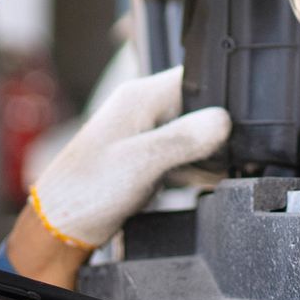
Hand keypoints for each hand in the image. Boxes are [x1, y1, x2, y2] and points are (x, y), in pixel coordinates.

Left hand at [28, 66, 230, 253]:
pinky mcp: (151, 154)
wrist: (65, 222)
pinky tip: (196, 183)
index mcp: (141, 96)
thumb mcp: (141, 162)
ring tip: (198, 173)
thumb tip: (223, 120)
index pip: (195, 77)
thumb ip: (183, 139)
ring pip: (197, 132)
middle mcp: (146, 108)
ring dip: (208, 153)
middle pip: (201, 105)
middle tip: (218, 157)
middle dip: (217, 130)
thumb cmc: (87, 189)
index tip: (234, 125)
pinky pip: (186, 153)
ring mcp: (149, 131)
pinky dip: (197, 168)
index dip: (220, 96)